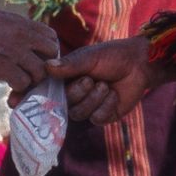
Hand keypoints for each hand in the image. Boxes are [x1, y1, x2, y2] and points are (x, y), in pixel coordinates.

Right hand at [0, 8, 58, 89]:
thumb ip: (17, 28)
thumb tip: (27, 38)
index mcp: (22, 23)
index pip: (52, 37)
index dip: (49, 51)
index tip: (39, 58)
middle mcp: (22, 36)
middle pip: (52, 54)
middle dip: (45, 66)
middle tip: (32, 73)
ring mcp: (14, 52)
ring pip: (40, 72)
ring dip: (31, 80)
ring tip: (19, 82)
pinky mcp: (3, 68)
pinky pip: (23, 82)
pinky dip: (18, 88)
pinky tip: (9, 85)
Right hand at [46, 36, 168, 123]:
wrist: (139, 65)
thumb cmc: (112, 56)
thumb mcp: (89, 57)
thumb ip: (69, 65)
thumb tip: (47, 66)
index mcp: (66, 79)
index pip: (48, 91)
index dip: (47, 93)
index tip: (37, 93)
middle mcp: (73, 95)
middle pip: (63, 105)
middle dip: (78, 93)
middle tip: (91, 79)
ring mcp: (87, 107)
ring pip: (78, 114)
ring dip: (93, 99)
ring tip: (106, 86)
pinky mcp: (102, 116)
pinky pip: (96, 118)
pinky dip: (106, 106)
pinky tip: (114, 94)